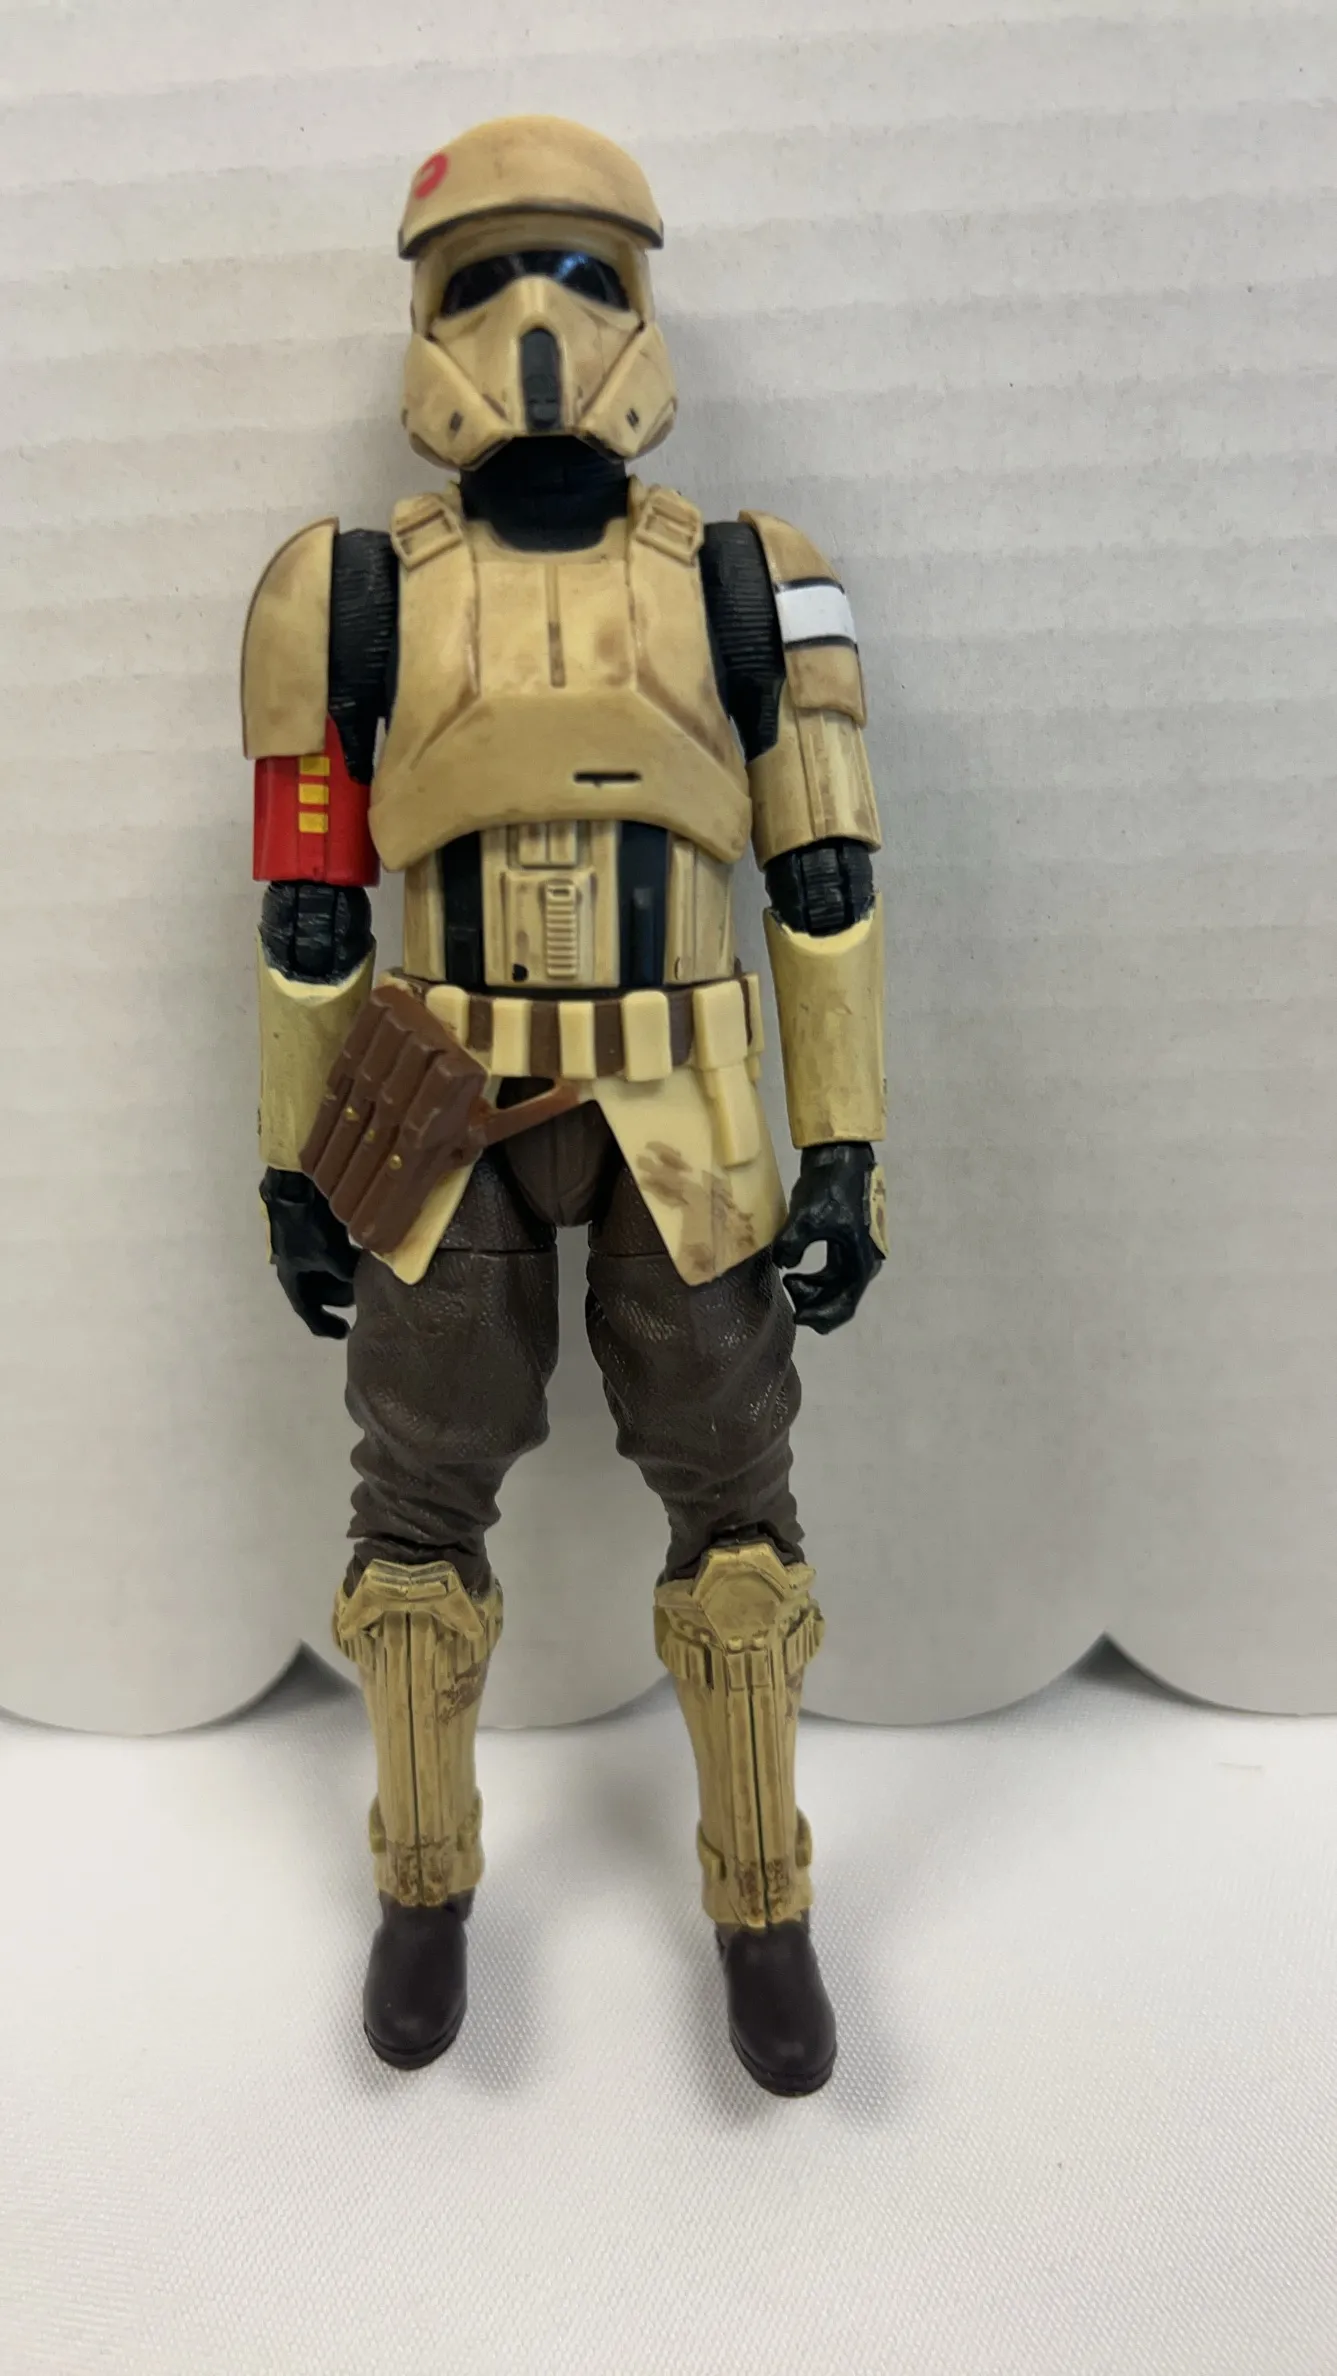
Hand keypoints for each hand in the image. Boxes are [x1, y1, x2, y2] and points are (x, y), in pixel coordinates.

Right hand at [259, 1168, 359, 1339]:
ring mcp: (302, 1250)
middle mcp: (295, 1267)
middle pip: (317, 1292)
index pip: (307, 1310)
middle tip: (360, 1296)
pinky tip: (360, 1254)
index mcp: (291, 1277)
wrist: (293, 1186)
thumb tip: (360, 1280)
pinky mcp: (312, 1233)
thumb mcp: (330, 1254)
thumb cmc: (307, 1225)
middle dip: (339, 1296)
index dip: (324, 1324)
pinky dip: (344, 1260)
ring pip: (324, 1273)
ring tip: (364, 1275)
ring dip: (343, 1277)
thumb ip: (347, 1273)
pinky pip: (329, 1256)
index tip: (343, 1333)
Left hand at [774, 1143, 884, 1334]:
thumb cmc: (830, 1186)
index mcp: (861, 1260)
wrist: (841, 1153)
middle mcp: (865, 1260)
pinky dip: (815, 1275)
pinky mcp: (848, 1238)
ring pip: (836, 1284)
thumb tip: (783, 1264)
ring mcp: (858, 1249)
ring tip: (789, 1278)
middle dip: (813, 1301)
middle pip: (841, 1298)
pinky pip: (833, 1269)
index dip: (820, 1317)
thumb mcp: (807, 1217)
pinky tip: (795, 1267)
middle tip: (787, 1291)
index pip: (845, 1305)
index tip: (796, 1316)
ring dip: (813, 1288)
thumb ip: (792, 1246)